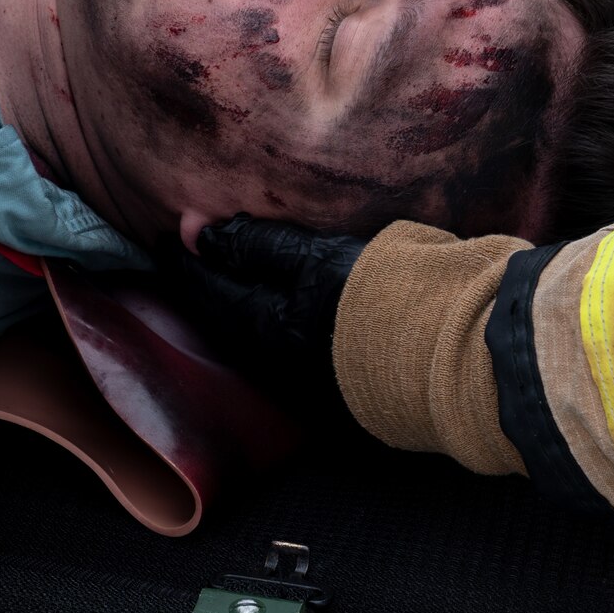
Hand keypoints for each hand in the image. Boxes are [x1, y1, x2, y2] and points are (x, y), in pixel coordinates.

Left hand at [183, 214, 365, 375]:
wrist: (444, 348)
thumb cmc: (377, 296)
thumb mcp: (311, 257)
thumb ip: (254, 243)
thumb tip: (197, 232)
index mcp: (259, 326)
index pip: (203, 287)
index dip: (184, 257)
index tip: (169, 234)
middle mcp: (271, 359)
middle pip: (222, 315)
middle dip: (205, 283)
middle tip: (192, 252)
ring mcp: (301, 375)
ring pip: (250, 332)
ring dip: (234, 300)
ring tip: (228, 273)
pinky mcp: (331, 380)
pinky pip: (280, 344)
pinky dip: (266, 316)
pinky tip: (275, 304)